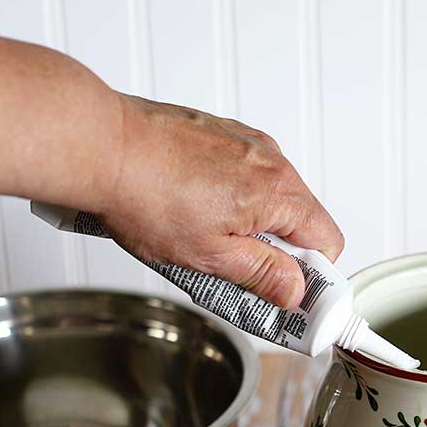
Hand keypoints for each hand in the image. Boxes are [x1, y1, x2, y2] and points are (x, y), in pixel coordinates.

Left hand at [97, 94, 342, 308]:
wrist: (99, 145)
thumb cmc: (144, 195)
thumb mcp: (209, 257)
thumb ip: (262, 275)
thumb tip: (294, 290)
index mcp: (278, 191)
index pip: (328, 242)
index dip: (311, 276)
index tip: (289, 294)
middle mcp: (270, 158)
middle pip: (300, 218)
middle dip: (277, 251)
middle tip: (240, 274)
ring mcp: (244, 141)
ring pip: (270, 196)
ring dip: (251, 223)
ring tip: (206, 238)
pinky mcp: (219, 133)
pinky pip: (242, 173)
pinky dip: (229, 195)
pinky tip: (191, 208)